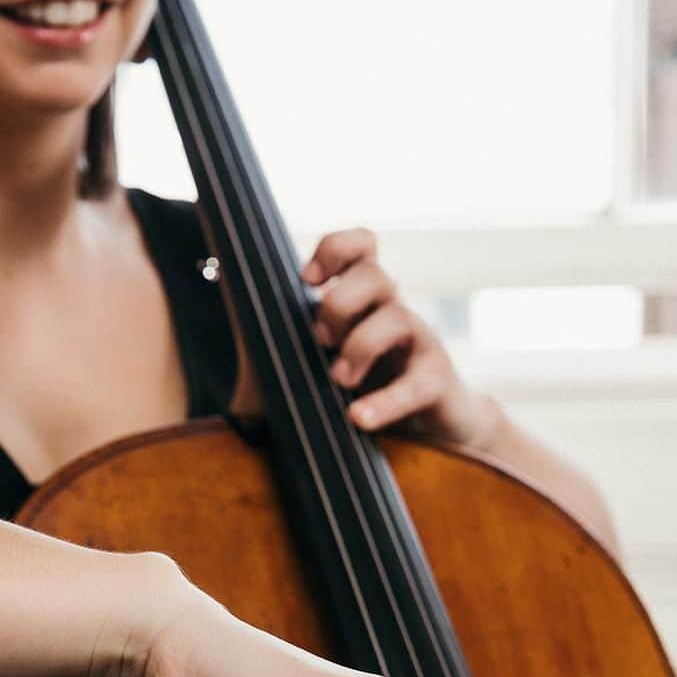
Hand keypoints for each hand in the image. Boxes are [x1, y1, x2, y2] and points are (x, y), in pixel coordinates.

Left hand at [301, 228, 500, 448]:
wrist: (435, 429)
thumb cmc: (373, 386)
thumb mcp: (333, 353)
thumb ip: (301, 333)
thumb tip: (239, 308)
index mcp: (370, 300)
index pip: (362, 247)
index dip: (335, 250)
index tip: (307, 280)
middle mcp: (396, 311)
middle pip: (374, 275)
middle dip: (339, 304)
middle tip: (321, 341)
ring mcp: (420, 344)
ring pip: (395, 317)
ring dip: (360, 346)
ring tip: (341, 380)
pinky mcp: (437, 381)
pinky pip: (415, 383)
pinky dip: (385, 402)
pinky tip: (359, 416)